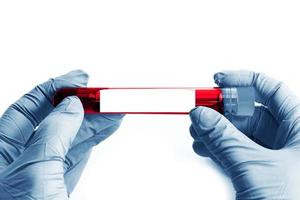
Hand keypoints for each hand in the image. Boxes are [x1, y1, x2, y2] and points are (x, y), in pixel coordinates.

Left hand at [0, 70, 123, 198]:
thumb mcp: (35, 170)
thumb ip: (53, 134)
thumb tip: (71, 106)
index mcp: (1, 153)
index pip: (26, 109)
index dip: (54, 89)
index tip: (79, 79)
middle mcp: (20, 158)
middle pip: (53, 120)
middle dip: (80, 104)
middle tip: (103, 93)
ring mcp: (43, 171)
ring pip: (71, 136)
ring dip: (95, 120)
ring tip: (115, 108)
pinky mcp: (61, 183)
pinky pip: (79, 153)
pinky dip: (96, 138)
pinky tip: (109, 126)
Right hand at [189, 71, 299, 198]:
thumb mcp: (255, 166)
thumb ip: (225, 138)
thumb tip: (203, 115)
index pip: (271, 90)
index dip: (243, 80)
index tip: (219, 79)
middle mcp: (290, 141)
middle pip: (252, 112)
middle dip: (223, 109)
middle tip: (202, 107)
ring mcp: (274, 158)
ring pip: (241, 133)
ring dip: (216, 128)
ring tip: (197, 127)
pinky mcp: (260, 173)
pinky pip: (236, 151)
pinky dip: (218, 147)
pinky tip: (204, 144)